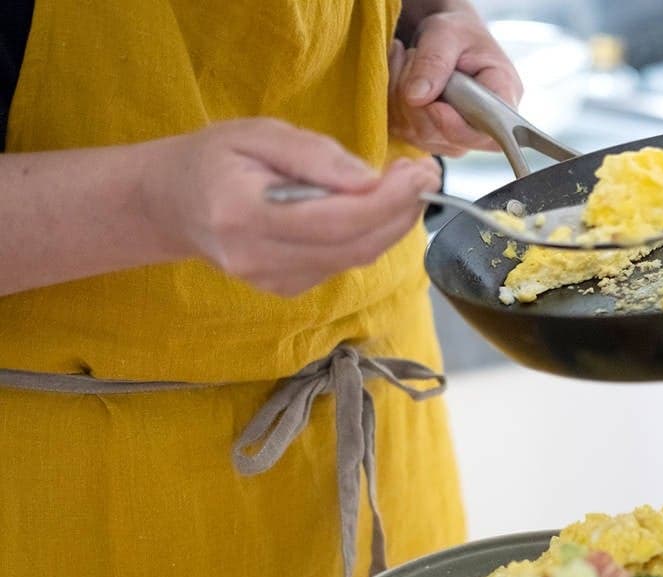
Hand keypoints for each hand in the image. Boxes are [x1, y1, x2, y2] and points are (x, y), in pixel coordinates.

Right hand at [143, 119, 440, 296]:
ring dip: (390, 224)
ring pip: (355, 259)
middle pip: (355, 247)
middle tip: (423, 174)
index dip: (388, 201)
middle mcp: (259, 258)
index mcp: (244, 216)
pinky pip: (342, 263)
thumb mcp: (258, 134)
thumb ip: (315, 157)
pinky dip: (367, 236)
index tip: (420, 172)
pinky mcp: (287, 289)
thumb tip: (371, 180)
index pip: (336, 221)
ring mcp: (273, 281)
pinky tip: (369, 207)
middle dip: (400, 212)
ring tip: (402, 184)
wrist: (172, 204)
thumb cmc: (213, 159)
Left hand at [389, 6, 522, 155]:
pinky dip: (393, 103)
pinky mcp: (436, 139)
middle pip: (448, 137)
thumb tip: (416, 97)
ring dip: (401, 96)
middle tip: (412, 56)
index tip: (434, 105)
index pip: (490, 133)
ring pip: (421, 135)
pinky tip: (400, 76)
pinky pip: (405, 132)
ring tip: (407, 59)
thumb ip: (434, 62)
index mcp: (503, 96)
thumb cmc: (457, 33)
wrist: (446, 40)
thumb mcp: (446, 33)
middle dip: (419, 101)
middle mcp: (486, 126)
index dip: (458, 128)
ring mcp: (460, 138)